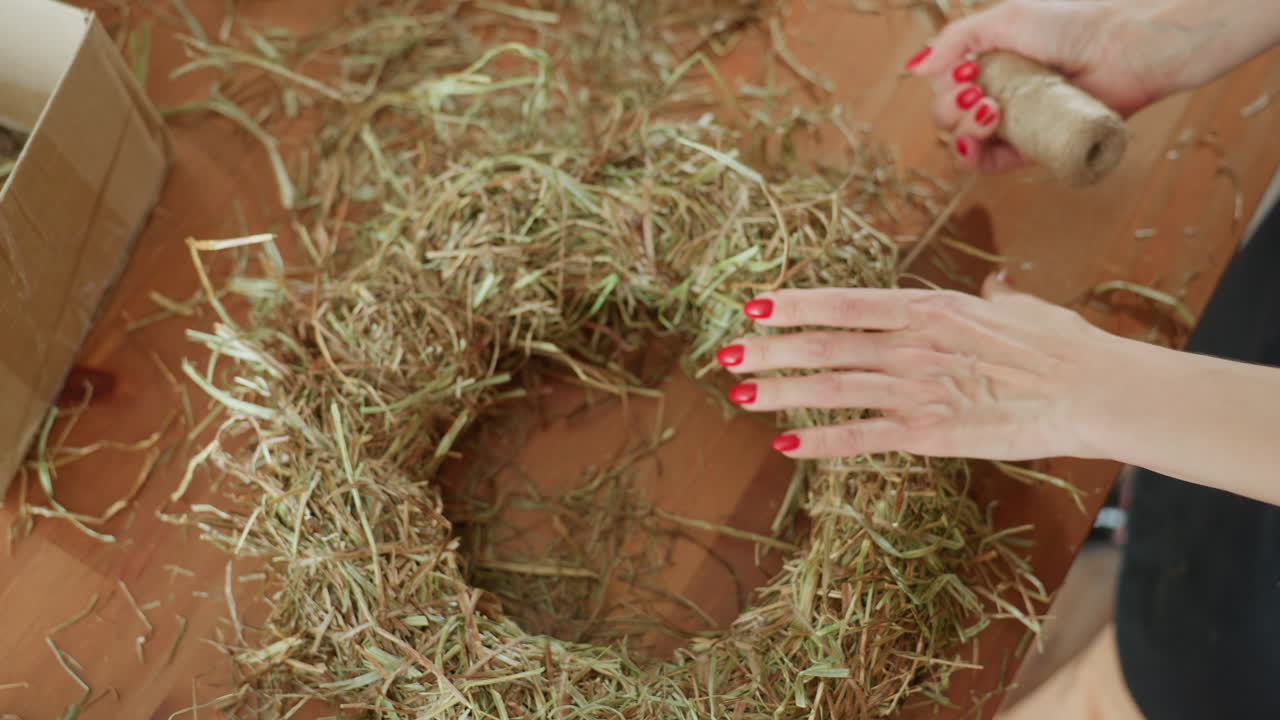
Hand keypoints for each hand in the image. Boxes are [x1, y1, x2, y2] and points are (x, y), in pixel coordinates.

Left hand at [717, 274, 1123, 460]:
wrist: (1096, 390)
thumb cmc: (1064, 345)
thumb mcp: (1022, 309)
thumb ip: (997, 299)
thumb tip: (997, 287)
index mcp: (928, 308)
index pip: (844, 303)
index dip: (795, 304)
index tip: (754, 304)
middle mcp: (913, 344)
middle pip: (824, 345)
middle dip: (769, 348)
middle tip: (725, 352)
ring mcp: (917, 389)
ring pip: (832, 389)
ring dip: (780, 391)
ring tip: (740, 393)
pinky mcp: (930, 434)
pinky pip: (864, 439)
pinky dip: (822, 444)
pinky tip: (786, 447)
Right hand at [905, 0, 1245, 173]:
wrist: (1124, 46)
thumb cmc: (1072, 23)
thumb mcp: (1005, 19)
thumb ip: (956, 39)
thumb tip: (913, 68)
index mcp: (988, 65)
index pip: (943, 88)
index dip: (944, 86)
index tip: (966, 70)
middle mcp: (998, 96)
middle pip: (947, 119)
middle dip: (950, 109)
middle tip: (975, 91)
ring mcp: (1015, 125)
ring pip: (964, 144)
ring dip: (963, 131)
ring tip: (990, 109)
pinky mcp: (1034, 149)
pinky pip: (991, 166)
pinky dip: (975, 157)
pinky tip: (984, 135)